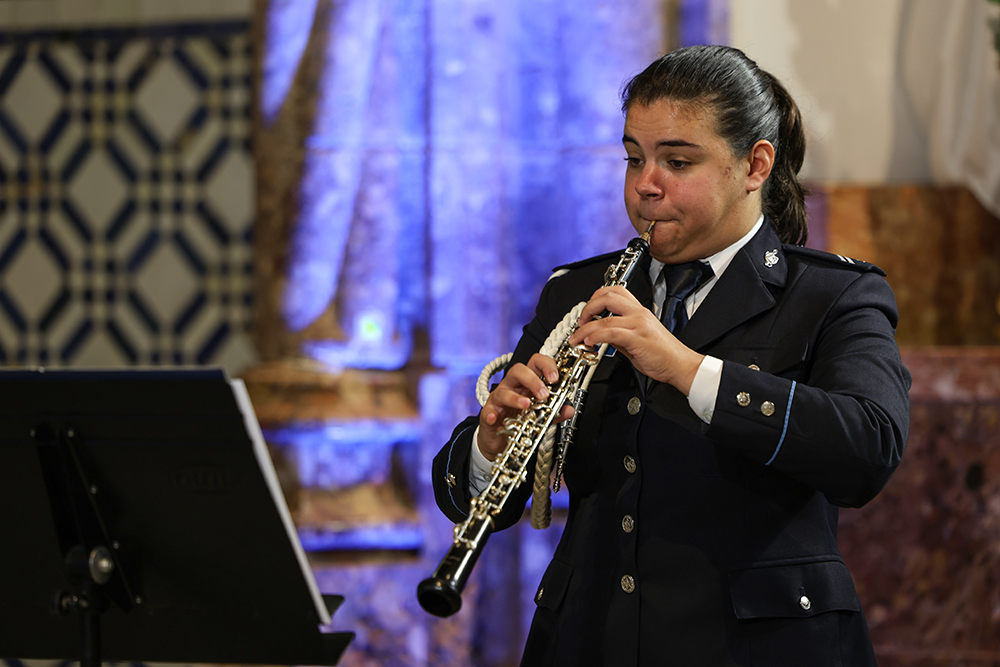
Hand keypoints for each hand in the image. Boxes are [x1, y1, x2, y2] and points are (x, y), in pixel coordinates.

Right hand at [477, 353, 574, 460]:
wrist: (501, 440)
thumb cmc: (520, 420)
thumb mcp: (541, 416)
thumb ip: (555, 412)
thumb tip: (569, 410)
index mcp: (527, 383)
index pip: (535, 364)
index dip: (546, 366)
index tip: (554, 378)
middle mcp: (512, 386)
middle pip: (518, 370)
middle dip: (532, 380)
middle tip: (544, 395)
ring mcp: (499, 399)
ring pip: (503, 390)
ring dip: (515, 397)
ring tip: (526, 406)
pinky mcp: (489, 412)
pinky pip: (487, 410)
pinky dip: (491, 413)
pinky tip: (495, 418)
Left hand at [567, 285, 704, 393]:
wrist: (680, 365)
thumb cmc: (663, 355)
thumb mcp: (637, 340)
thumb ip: (619, 335)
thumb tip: (601, 335)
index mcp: (639, 311)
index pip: (615, 291)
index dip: (596, 297)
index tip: (587, 311)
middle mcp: (638, 313)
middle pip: (607, 296)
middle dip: (587, 308)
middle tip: (580, 322)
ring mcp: (638, 324)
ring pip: (604, 318)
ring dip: (585, 328)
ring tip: (577, 338)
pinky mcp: (637, 338)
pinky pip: (611, 332)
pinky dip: (595, 336)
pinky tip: (589, 343)